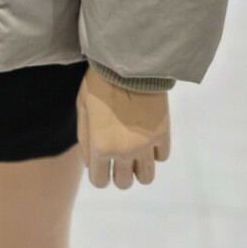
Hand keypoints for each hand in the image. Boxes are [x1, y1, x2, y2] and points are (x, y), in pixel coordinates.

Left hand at [76, 66, 170, 188]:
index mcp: (100, 147)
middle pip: (124, 182)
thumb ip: (85, 138)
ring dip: (139, 168)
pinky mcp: (163, 134)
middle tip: (119, 157)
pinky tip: (148, 137)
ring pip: (146, 177)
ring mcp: (145, 145)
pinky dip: (155, 152)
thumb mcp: (82, 109)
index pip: (100, 181)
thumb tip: (91, 162)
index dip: (100, 174)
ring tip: (136, 152)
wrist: (128, 65)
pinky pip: (162, 157)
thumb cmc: (99, 83)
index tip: (102, 165)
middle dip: (119, 173)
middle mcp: (123, 152)